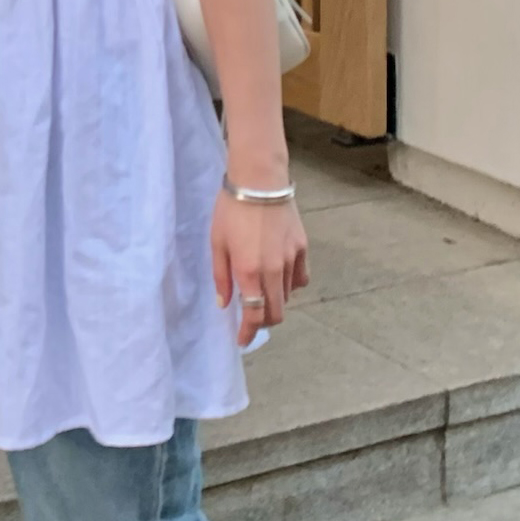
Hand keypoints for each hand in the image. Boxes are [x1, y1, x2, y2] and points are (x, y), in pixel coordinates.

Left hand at [211, 189, 309, 348]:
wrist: (259, 180)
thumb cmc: (231, 209)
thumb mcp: (217, 242)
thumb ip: (221, 276)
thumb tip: (225, 303)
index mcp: (249, 271)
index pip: (254, 315)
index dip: (249, 332)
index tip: (242, 340)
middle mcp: (274, 270)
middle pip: (275, 312)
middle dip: (262, 322)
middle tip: (251, 319)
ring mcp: (291, 259)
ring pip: (287, 296)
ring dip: (274, 301)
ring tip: (260, 292)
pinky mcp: (302, 248)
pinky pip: (300, 278)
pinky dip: (290, 285)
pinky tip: (279, 277)